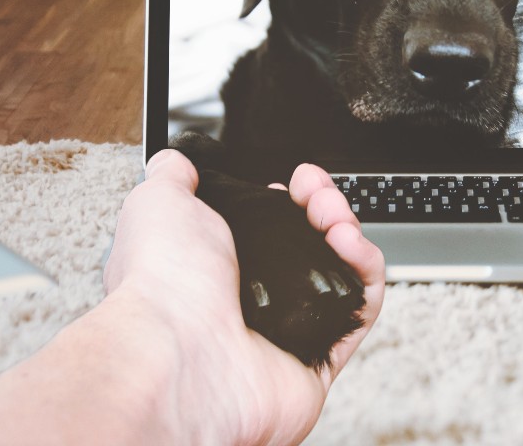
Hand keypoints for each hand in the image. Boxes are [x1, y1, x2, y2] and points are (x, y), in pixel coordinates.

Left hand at [103, 150, 385, 444]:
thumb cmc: (161, 280)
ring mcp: (287, 332)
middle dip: (323, 207)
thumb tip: (175, 161)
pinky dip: (366, 270)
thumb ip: (171, 176)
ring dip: (346, 231)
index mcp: (214, 268)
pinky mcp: (320, 360)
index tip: (294, 182)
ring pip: (339, 274)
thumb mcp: (157, 204)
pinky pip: (360, 310)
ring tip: (334, 216)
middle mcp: (251, 302)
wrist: (178, 349)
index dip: (288, 200)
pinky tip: (350, 242)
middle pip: (310, 247)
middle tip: (317, 193)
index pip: (268, 230)